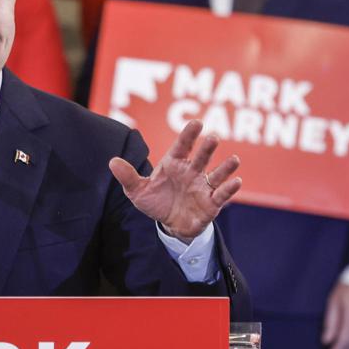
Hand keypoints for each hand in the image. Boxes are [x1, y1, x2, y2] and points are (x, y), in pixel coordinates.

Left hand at [110, 119, 241, 240]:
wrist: (169, 225)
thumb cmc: (156, 202)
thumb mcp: (138, 192)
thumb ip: (128, 177)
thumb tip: (112, 162)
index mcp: (174, 164)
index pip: (182, 146)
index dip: (189, 135)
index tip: (196, 123)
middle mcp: (192, 172)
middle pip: (201, 157)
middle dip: (207, 148)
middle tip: (213, 137)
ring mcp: (203, 186)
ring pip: (216, 174)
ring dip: (225, 168)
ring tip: (234, 160)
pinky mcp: (211, 203)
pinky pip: (222, 194)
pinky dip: (229, 189)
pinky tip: (236, 182)